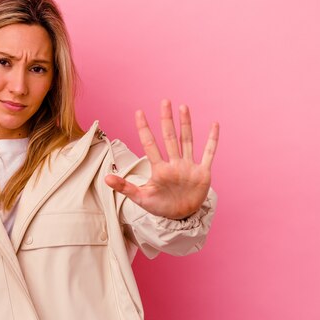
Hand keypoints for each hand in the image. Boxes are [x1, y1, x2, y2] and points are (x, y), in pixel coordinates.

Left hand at [105, 100, 218, 219]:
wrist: (180, 217)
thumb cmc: (160, 206)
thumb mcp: (140, 198)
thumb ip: (124, 187)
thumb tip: (105, 178)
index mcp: (159, 169)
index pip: (150, 144)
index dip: (144, 129)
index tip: (139, 112)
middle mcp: (174, 164)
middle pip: (169, 137)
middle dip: (166, 120)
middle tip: (164, 101)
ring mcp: (188, 167)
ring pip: (187, 141)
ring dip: (186, 124)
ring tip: (183, 107)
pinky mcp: (202, 173)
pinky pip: (209, 153)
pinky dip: (212, 140)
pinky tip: (214, 125)